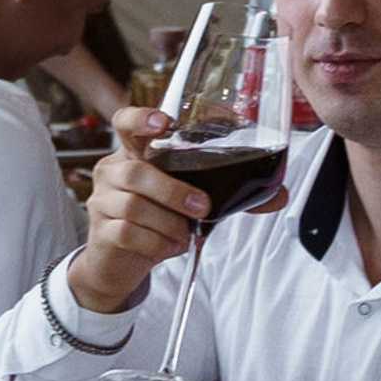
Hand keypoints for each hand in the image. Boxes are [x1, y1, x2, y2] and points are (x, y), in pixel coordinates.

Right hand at [70, 103, 211, 319]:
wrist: (118, 262)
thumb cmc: (156, 221)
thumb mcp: (189, 202)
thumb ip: (228, 194)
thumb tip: (279, 195)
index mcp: (134, 154)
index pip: (125, 122)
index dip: (140, 118)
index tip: (163, 123)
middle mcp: (112, 171)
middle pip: (136, 172)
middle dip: (174, 191)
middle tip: (202, 208)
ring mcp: (102, 201)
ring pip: (134, 207)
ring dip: (169, 223)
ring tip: (185, 234)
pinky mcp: (102, 231)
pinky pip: (129, 233)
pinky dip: (157, 243)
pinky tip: (169, 247)